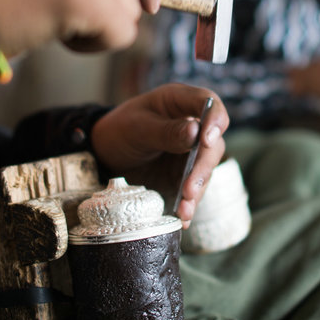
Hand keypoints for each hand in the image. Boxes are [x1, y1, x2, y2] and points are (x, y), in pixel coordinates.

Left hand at [90, 84, 228, 227]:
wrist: (105, 154)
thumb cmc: (120, 130)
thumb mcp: (137, 127)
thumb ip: (166, 131)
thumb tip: (196, 132)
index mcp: (180, 102)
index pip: (208, 103)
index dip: (214, 120)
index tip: (206, 140)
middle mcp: (193, 125)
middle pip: (212, 143)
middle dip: (202, 167)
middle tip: (190, 188)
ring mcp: (191, 152)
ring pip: (206, 169)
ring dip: (197, 190)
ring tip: (184, 209)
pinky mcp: (186, 174)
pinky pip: (194, 189)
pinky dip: (189, 204)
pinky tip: (183, 217)